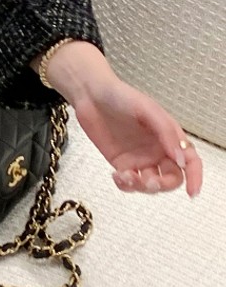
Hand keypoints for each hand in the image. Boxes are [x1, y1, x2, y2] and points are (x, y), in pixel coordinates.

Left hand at [67, 71, 202, 198]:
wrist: (91, 95)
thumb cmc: (121, 96)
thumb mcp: (147, 109)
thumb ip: (166, 132)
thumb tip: (181, 159)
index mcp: (170, 137)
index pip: (190, 161)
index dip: (195, 177)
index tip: (192, 192)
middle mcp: (158, 151)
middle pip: (172, 178)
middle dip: (163, 185)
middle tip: (148, 181)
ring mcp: (140, 159)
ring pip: (150, 185)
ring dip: (141, 186)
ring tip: (124, 175)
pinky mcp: (122, 164)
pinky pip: (130, 183)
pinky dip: (126, 185)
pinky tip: (117, 175)